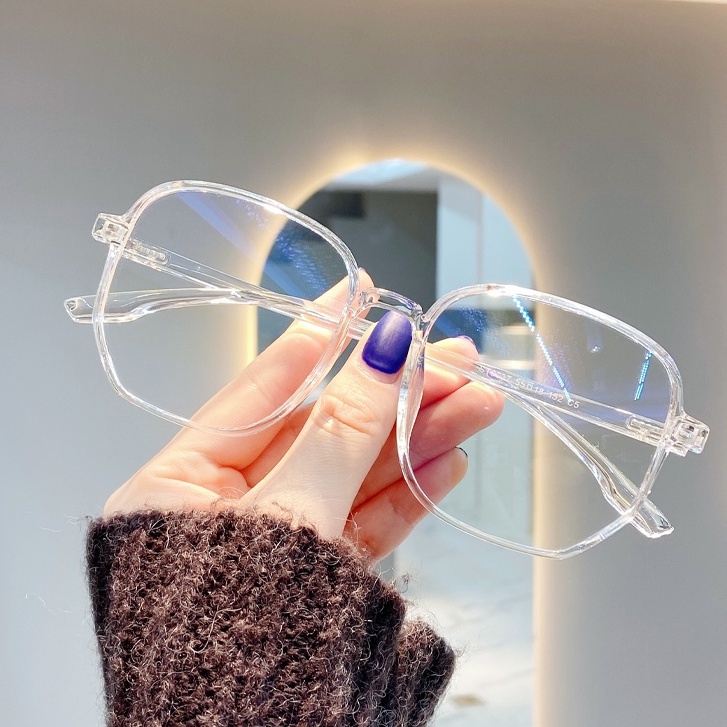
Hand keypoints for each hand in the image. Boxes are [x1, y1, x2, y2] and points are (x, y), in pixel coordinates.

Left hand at [103, 277, 502, 560]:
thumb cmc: (228, 635)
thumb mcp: (288, 516)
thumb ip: (341, 432)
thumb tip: (383, 347)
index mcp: (178, 484)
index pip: (259, 391)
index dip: (314, 340)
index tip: (358, 295)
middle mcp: (226, 509)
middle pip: (323, 431)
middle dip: (393, 392)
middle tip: (457, 357)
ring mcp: (279, 544)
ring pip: (356, 474)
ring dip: (418, 435)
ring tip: (479, 398)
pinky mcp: (320, 580)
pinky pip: (369, 524)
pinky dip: (411, 490)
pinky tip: (450, 453)